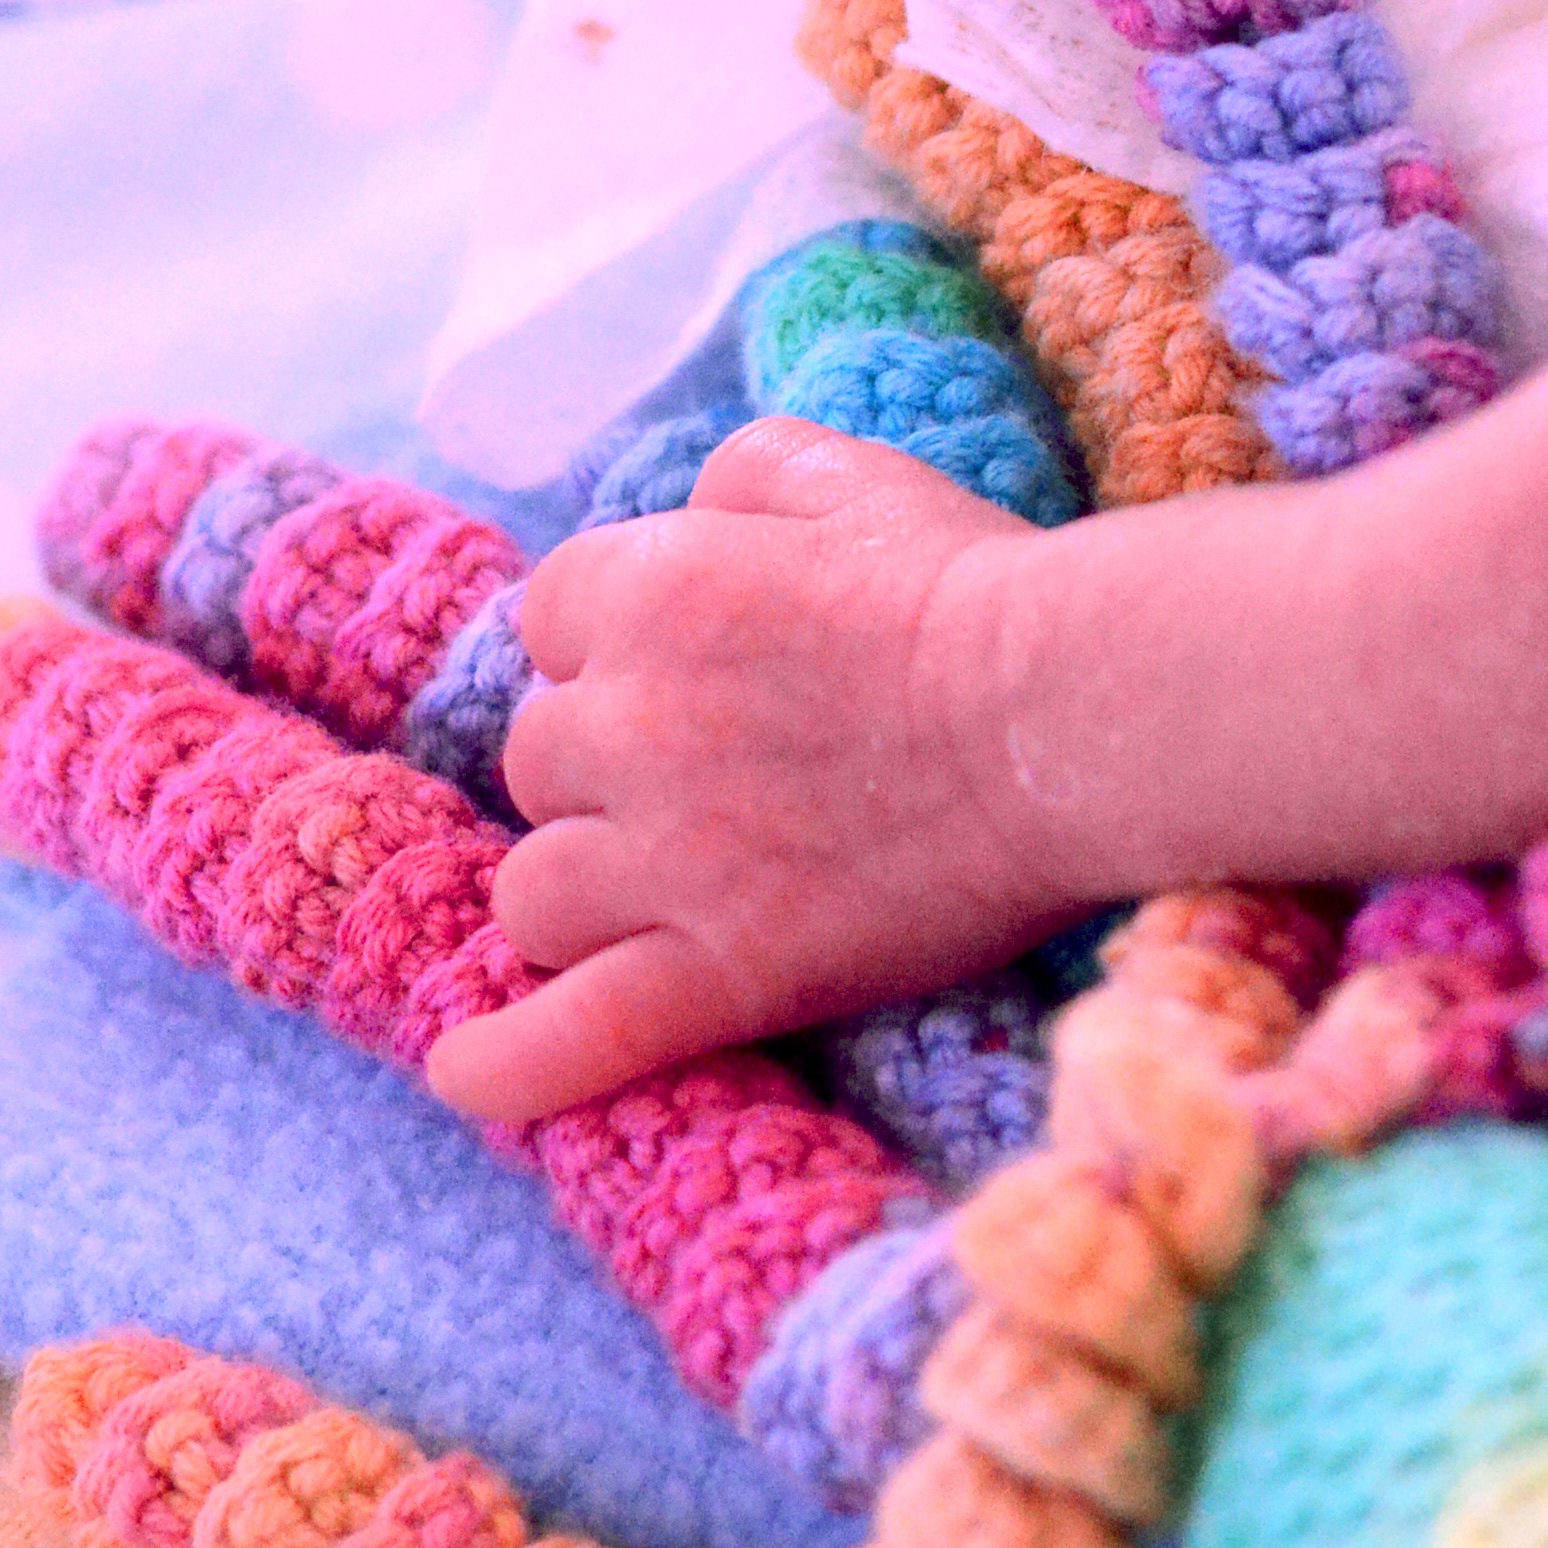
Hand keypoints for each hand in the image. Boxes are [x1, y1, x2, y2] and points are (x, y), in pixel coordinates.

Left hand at [427, 422, 1057, 1134]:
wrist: (1078, 712)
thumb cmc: (980, 586)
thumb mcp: (849, 473)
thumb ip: (737, 479)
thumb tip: (687, 514)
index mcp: (650, 589)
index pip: (548, 621)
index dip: (611, 650)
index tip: (686, 674)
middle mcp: (630, 723)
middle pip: (537, 762)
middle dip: (600, 773)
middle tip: (712, 784)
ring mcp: (670, 860)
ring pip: (537, 895)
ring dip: (584, 894)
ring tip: (659, 901)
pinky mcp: (726, 973)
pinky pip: (572, 1037)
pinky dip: (511, 1063)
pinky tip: (469, 1074)